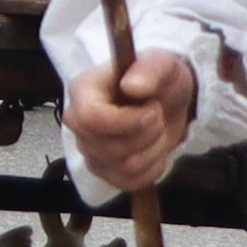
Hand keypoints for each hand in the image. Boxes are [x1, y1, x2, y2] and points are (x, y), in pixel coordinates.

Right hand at [62, 45, 193, 194]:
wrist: (168, 102)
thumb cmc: (159, 80)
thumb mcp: (163, 63)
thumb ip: (149, 68)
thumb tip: (132, 86)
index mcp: (83, 91)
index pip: (90, 118)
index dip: (126, 121)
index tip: (153, 110)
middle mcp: (78, 123)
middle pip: (109, 148)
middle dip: (146, 135)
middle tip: (158, 116)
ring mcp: (89, 150)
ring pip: (123, 167)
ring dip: (153, 150)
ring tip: (157, 131)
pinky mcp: (104, 171)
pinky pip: (129, 182)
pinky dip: (151, 169)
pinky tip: (154, 149)